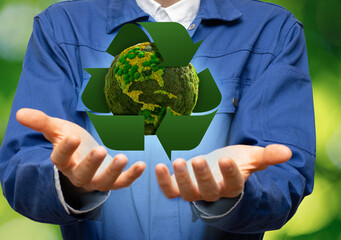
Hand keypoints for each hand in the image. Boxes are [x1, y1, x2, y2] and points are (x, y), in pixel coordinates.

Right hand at [16, 108, 145, 192]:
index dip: (65, 149)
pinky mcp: (111, 181)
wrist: (84, 155)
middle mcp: (78, 174)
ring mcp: (95, 180)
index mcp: (62, 161)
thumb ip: (40, 121)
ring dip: (114, 172)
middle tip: (99, 150)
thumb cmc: (69, 141)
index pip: (60, 158)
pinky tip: (143, 165)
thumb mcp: (56, 129)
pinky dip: (131, 176)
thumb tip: (19, 113)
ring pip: (103, 182)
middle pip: (82, 174)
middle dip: (91, 163)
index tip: (71, 136)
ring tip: (123, 157)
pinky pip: (121, 183)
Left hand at [155, 144, 291, 201]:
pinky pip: (170, 192)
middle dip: (203, 176)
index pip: (234, 183)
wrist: (219, 168)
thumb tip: (287, 152)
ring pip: (188, 193)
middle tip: (197, 159)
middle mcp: (214, 193)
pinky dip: (163, 182)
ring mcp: (196, 193)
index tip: (227, 158)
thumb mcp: (253, 157)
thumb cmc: (238, 162)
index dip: (230, 173)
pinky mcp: (180, 189)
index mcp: (234, 186)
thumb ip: (268, 156)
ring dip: (181, 179)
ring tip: (178, 161)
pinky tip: (157, 167)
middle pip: (209, 190)